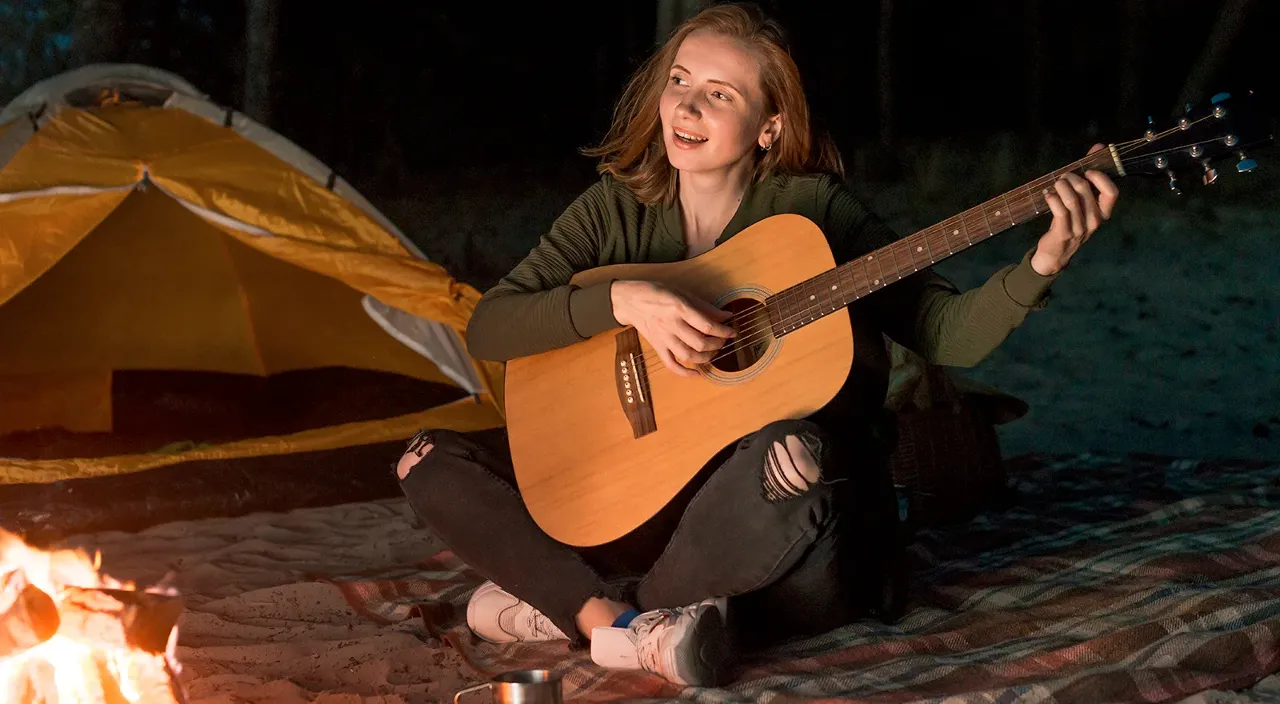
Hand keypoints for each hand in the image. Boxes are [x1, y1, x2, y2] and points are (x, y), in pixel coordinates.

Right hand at [610, 280, 734, 377]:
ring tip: (713, 353)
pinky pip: (671, 365)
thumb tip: (726, 316)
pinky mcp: (657, 347)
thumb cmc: (656, 292)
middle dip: (718, 345)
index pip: (707, 326)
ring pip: (688, 356)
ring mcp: (663, 338)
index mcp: (679, 308)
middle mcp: (671, 325)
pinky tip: (697, 373)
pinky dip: (685, 373)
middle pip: (700, 343)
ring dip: (706, 358)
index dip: (723, 331)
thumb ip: (704, 306)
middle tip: (723, 341)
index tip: (733, 332)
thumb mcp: (681, 292)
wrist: (628, 300)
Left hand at [1032, 143, 1120, 275]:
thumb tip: (1099, 146)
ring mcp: (1080, 229)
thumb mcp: (1083, 201)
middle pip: (1086, 191)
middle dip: (1072, 178)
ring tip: (1055, 185)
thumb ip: (1091, 175)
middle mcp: (1095, 221)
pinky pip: (1059, 211)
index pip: (1112, 193)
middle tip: (1063, 177)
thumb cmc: (1070, 221)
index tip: (1088, 170)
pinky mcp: (1063, 233)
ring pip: (1071, 200)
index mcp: (1103, 213)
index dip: (1100, 178)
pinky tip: (1047, 195)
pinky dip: (1052, 198)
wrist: (1056, 253)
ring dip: (1060, 187)